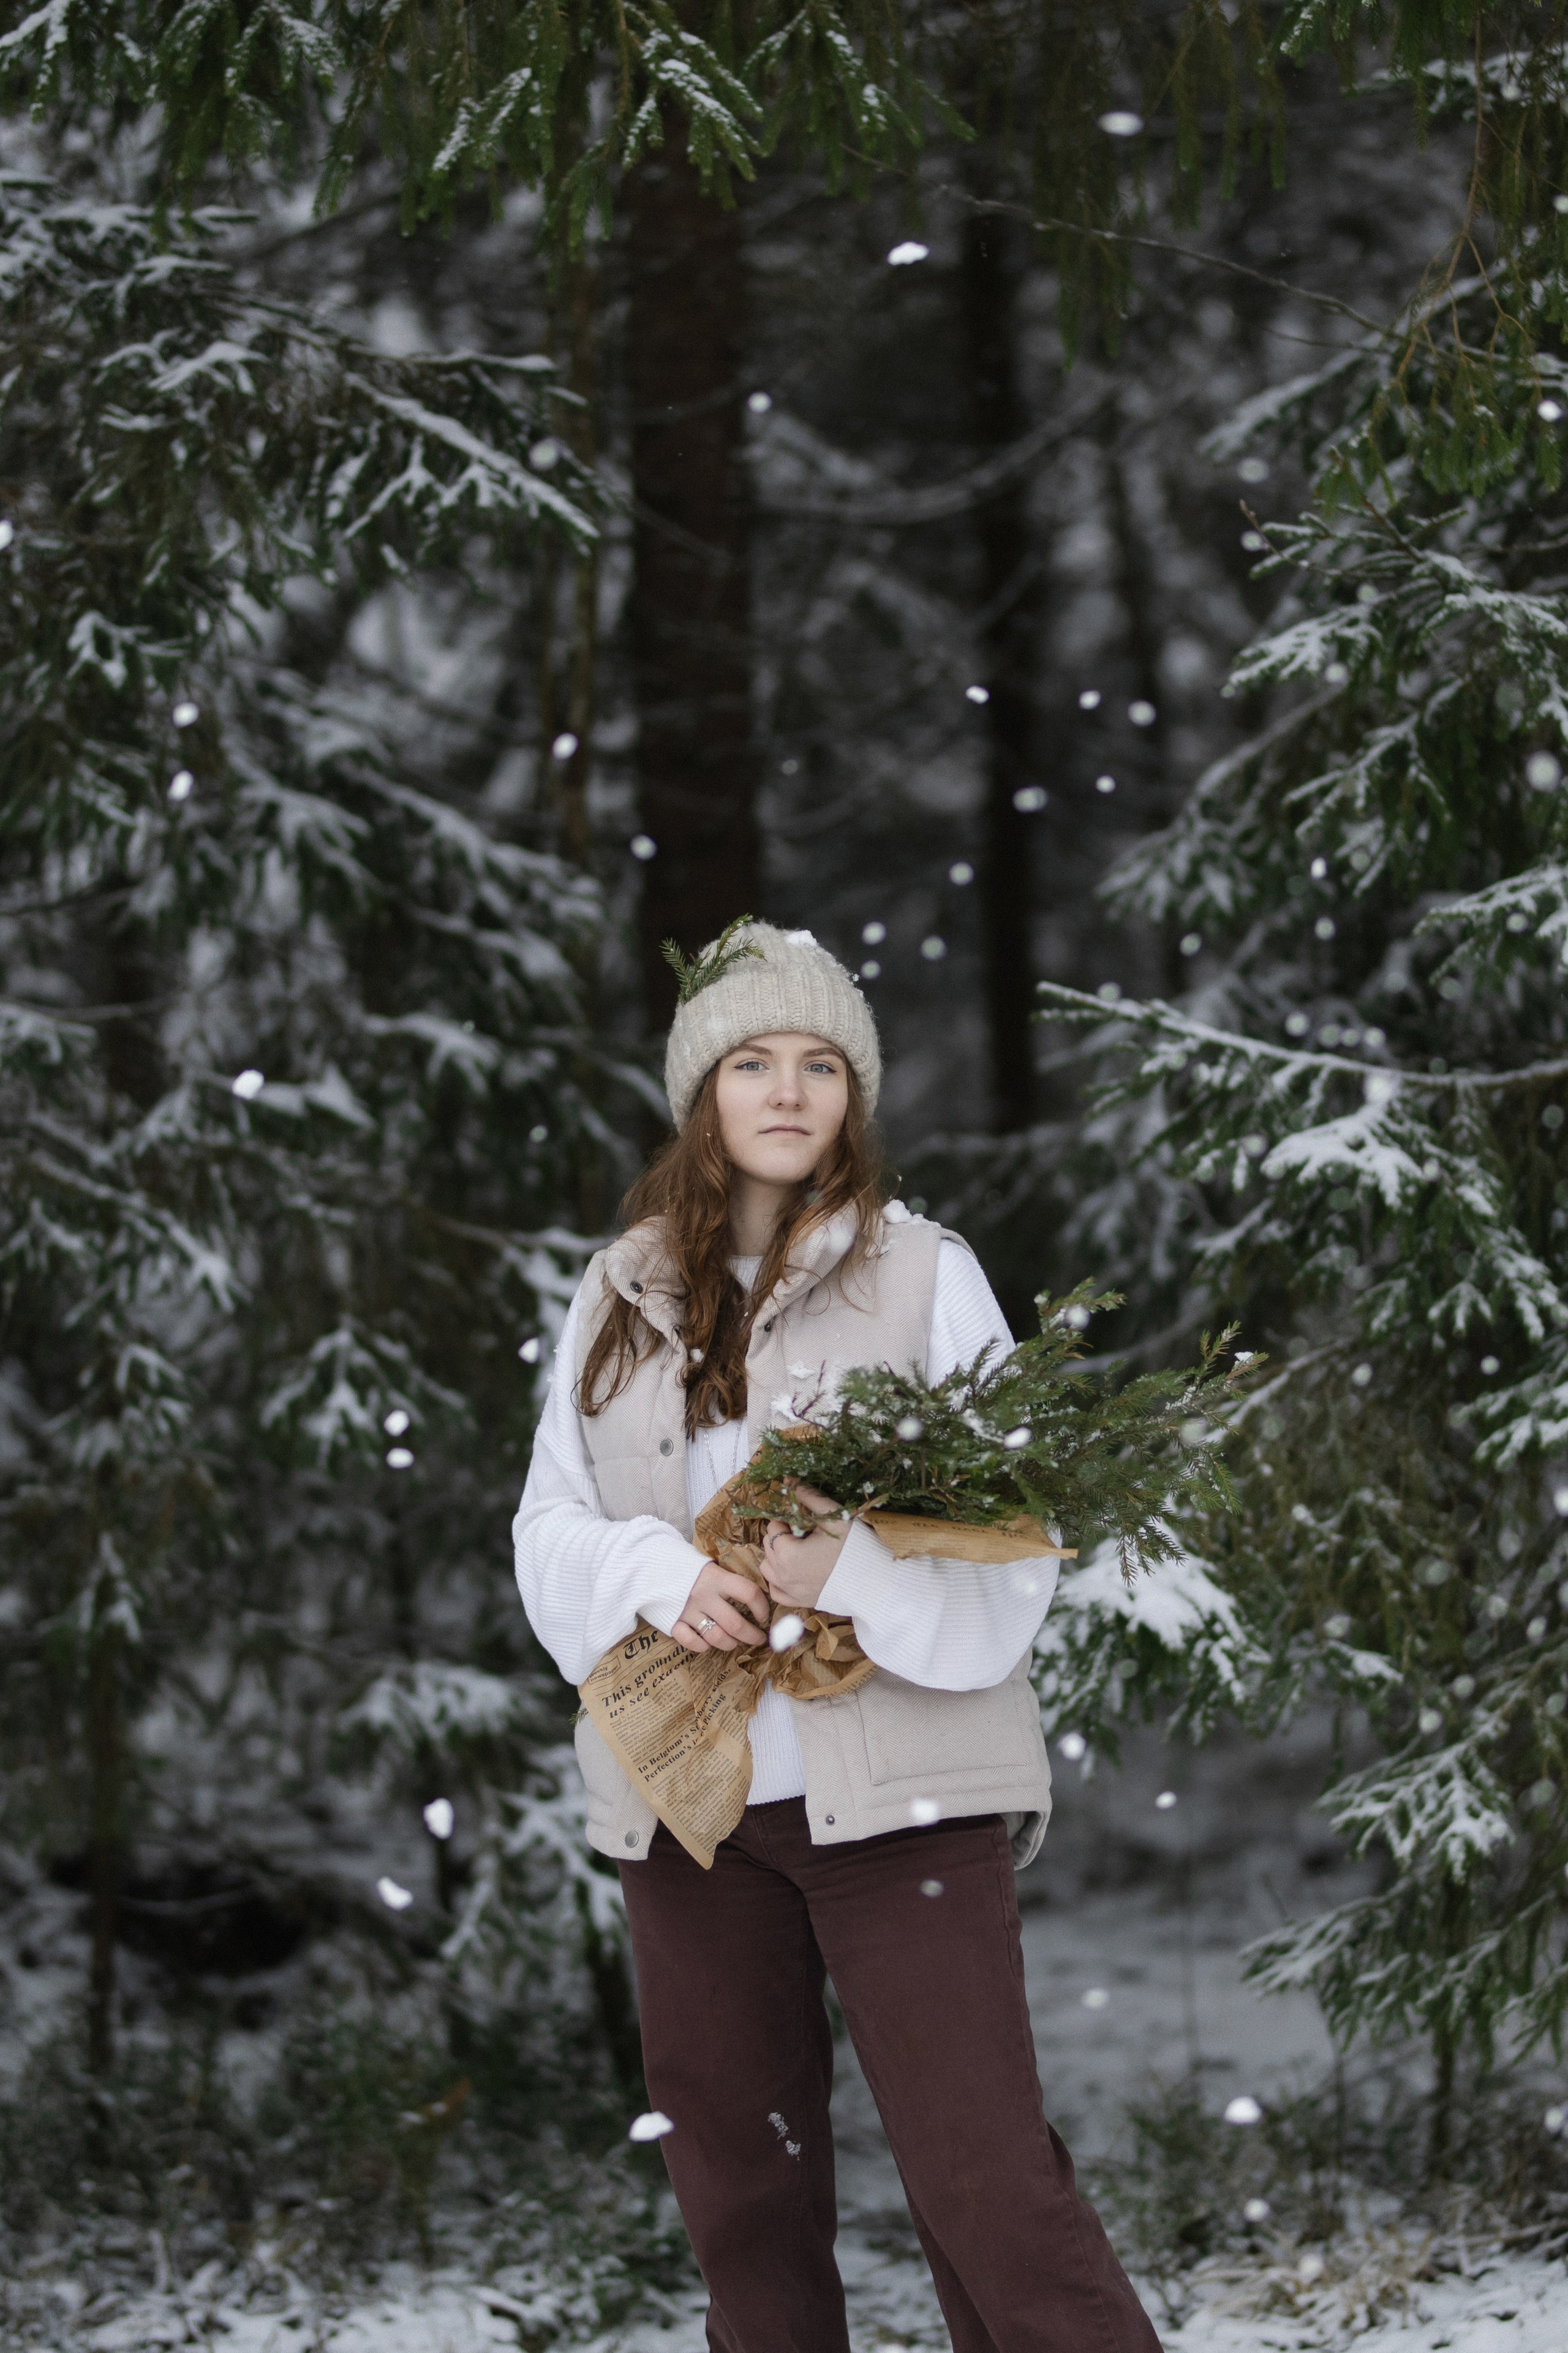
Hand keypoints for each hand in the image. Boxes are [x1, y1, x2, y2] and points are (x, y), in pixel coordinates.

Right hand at [671, 1560, 769, 1653]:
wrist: (648, 1565)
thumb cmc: (685, 1567)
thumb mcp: (708, 1566)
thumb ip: (726, 1581)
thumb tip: (753, 1598)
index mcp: (716, 1577)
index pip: (748, 1593)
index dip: (762, 1607)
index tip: (764, 1616)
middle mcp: (704, 1595)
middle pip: (735, 1624)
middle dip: (752, 1636)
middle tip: (758, 1639)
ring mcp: (688, 1610)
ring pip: (717, 1637)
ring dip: (730, 1644)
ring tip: (735, 1642)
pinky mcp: (673, 1622)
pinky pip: (692, 1642)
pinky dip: (703, 1646)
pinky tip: (708, 1643)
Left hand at [762, 1484, 852, 1611]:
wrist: (875, 1581)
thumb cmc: (854, 1547)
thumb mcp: (833, 1517)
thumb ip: (809, 1497)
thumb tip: (788, 1480)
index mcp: (787, 1553)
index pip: (773, 1528)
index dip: (786, 1520)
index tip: (803, 1521)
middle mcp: (782, 1575)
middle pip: (769, 1547)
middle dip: (782, 1537)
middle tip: (805, 1533)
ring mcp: (790, 1592)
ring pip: (768, 1568)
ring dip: (777, 1557)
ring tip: (800, 1551)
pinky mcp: (799, 1602)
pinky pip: (776, 1591)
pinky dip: (779, 1580)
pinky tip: (795, 1571)